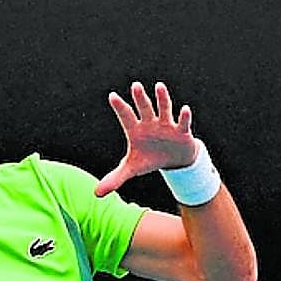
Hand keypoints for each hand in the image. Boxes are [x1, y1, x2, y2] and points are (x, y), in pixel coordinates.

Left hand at [95, 81, 197, 196]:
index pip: (126, 116)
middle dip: (140, 98)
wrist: (173, 161)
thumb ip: (115, 178)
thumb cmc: (149, 159)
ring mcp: (166, 125)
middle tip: (135, 86)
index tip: (112, 96)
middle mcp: (150, 123)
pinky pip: (182, 122)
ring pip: (164, 108)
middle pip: (144, 108)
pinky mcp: (181, 131)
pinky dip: (184, 116)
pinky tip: (185, 109)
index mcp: (136, 130)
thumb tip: (96, 194)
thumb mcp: (132, 169)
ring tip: (159, 86)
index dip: (120, 107)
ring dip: (162, 98)